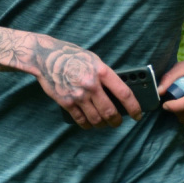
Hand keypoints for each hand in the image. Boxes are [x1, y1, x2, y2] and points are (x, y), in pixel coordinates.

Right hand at [25, 37, 141, 128]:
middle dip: (117, 121)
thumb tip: (118, 94)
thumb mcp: (94, 60)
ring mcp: (78, 95)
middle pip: (110, 112)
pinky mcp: (66, 102)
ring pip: (96, 119)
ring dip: (103, 125)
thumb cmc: (72, 57)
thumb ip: (106, 76)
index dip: (134, 107)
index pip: (124, 94)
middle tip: (118, 122)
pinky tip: (90, 124)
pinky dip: (88, 125)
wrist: (46, 57)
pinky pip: (81, 120)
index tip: (138, 115)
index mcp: (102, 71)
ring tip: (104, 123)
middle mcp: (91, 84)